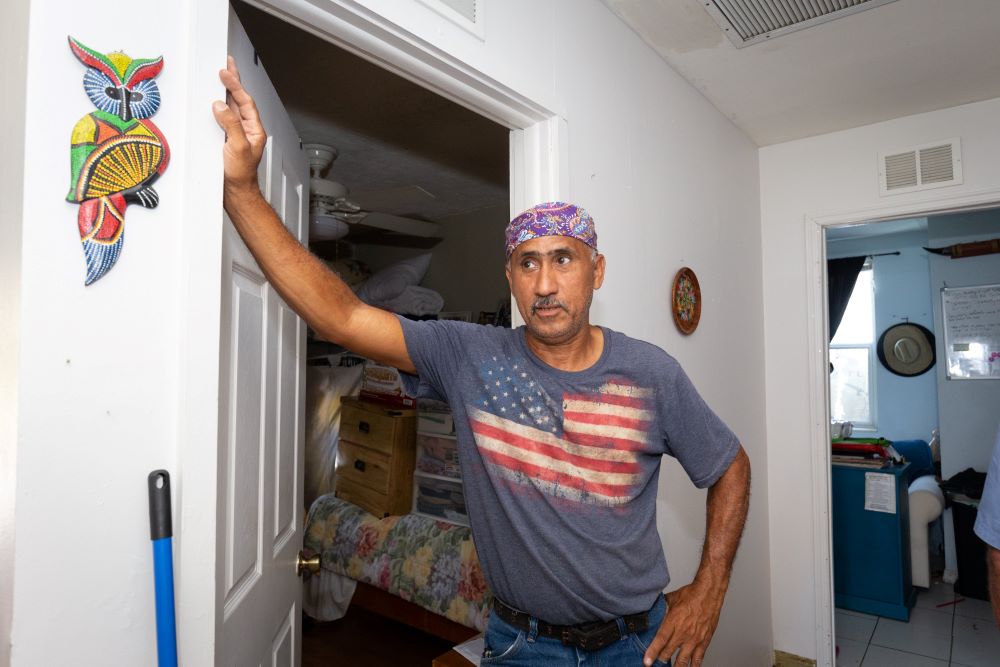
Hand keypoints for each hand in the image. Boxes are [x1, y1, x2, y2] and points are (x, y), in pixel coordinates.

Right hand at [212, 56, 266, 196]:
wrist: (235, 192)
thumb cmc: (241, 175)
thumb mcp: (237, 147)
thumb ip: (231, 125)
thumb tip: (220, 107)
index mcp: (254, 130)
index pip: (245, 102)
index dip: (235, 86)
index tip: (225, 73)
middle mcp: (247, 129)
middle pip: (240, 100)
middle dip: (234, 81)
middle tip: (227, 64)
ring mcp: (236, 133)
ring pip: (231, 107)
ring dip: (226, 91)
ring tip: (222, 76)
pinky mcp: (226, 139)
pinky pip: (222, 117)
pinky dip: (218, 106)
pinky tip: (214, 100)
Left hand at [643, 581, 723, 666]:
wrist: (709, 593)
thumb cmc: (691, 594)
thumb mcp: (671, 599)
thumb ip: (661, 609)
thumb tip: (652, 611)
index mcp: (674, 621)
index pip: (660, 640)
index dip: (652, 652)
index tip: (647, 661)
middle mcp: (683, 632)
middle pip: (669, 652)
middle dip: (661, 660)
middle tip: (655, 665)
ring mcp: (694, 638)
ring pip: (683, 659)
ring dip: (675, 666)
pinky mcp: (704, 641)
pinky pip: (698, 658)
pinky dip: (693, 665)